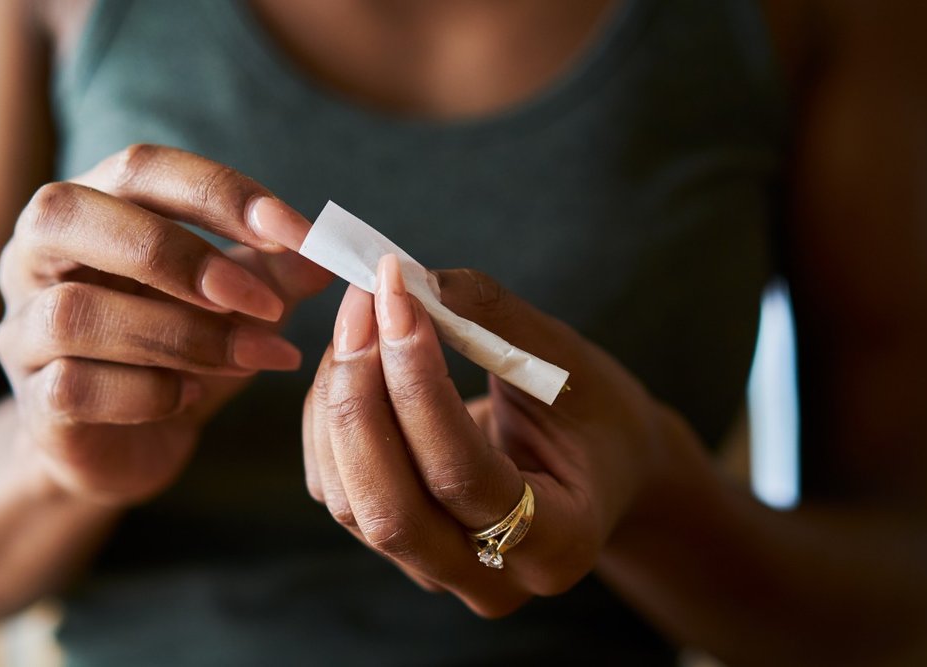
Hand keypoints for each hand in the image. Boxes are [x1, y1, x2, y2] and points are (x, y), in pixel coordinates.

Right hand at [0, 145, 331, 503]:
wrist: (124, 448)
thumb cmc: (177, 353)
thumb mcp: (233, 306)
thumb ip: (275, 273)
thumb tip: (334, 251)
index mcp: (89, 210)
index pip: (139, 168)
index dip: (218, 192)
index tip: (297, 233)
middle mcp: (34, 258)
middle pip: (69, 214)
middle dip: (176, 254)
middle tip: (257, 299)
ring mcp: (21, 330)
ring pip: (75, 311)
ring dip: (179, 334)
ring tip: (249, 357)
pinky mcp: (32, 404)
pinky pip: (73, 387)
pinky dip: (146, 392)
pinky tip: (193, 398)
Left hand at [303, 255, 681, 616]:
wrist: (600, 466)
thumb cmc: (595, 413)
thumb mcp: (570, 362)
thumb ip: (494, 321)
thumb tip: (409, 282)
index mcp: (559, 544)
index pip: (461, 475)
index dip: (417, 384)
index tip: (398, 297)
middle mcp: (492, 579)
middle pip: (391, 511)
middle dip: (359, 399)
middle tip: (362, 304)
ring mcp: (437, 572)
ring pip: (350, 502)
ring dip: (337, 399)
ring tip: (360, 316)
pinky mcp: (395, 547)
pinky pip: (333, 489)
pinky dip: (327, 416)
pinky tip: (350, 356)